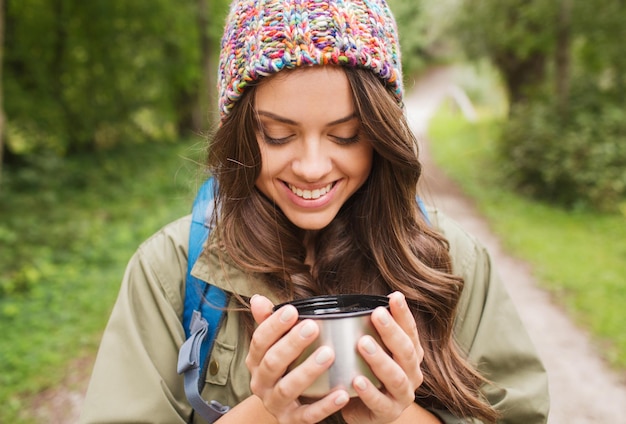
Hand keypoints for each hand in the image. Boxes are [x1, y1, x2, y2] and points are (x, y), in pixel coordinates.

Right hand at [245, 295, 349, 422]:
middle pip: (273, 363)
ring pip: (288, 388)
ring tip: (329, 354)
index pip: (259, 341)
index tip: (292, 310)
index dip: (274, 325)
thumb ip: (268, 323)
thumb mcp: (273, 347)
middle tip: (313, 327)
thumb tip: (258, 298)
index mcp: (256, 361)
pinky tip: (342, 393)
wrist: (282, 408)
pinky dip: (325, 405)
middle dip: (292, 344)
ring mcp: (276, 404)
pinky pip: (308, 415)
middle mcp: (261, 383)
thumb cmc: (282, 369)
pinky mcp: (292, 421)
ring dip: (308, 371)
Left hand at [341, 291, 424, 423]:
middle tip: (376, 313)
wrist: (366, 413)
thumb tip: (355, 301)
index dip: (403, 314)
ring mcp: (402, 396)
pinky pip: (379, 403)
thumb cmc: (368, 375)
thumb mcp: (373, 352)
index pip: (410, 331)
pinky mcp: (388, 414)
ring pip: (396, 377)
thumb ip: (370, 331)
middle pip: (405, 351)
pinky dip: (369, 392)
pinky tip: (356, 380)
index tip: (394, 296)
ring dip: (380, 359)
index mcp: (410, 355)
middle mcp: (412, 374)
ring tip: (363, 343)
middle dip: (391, 331)